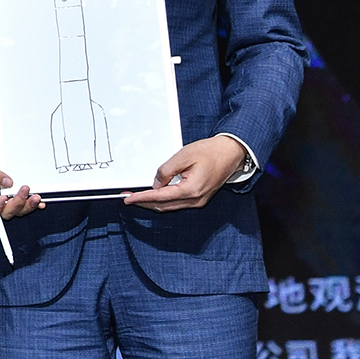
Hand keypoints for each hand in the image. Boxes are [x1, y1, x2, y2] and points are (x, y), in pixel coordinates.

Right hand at [0, 135, 44, 222]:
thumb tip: (6, 184)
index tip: (2, 198)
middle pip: (3, 213)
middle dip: (16, 205)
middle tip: (24, 190)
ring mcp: (5, 197)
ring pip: (16, 210)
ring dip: (27, 205)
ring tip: (35, 195)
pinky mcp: (15, 193)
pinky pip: (25, 204)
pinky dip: (33, 204)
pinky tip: (38, 198)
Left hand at [122, 135, 246, 210]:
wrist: (231, 153)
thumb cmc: (210, 152)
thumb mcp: (183, 156)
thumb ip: (166, 171)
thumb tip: (155, 184)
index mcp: (191, 190)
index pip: (160, 197)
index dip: (142, 198)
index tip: (128, 198)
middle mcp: (195, 200)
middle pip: (163, 206)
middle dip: (144, 202)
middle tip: (128, 197)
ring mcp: (198, 201)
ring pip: (170, 206)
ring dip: (153, 202)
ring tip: (138, 196)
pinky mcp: (199, 198)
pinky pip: (177, 202)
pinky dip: (163, 200)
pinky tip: (154, 194)